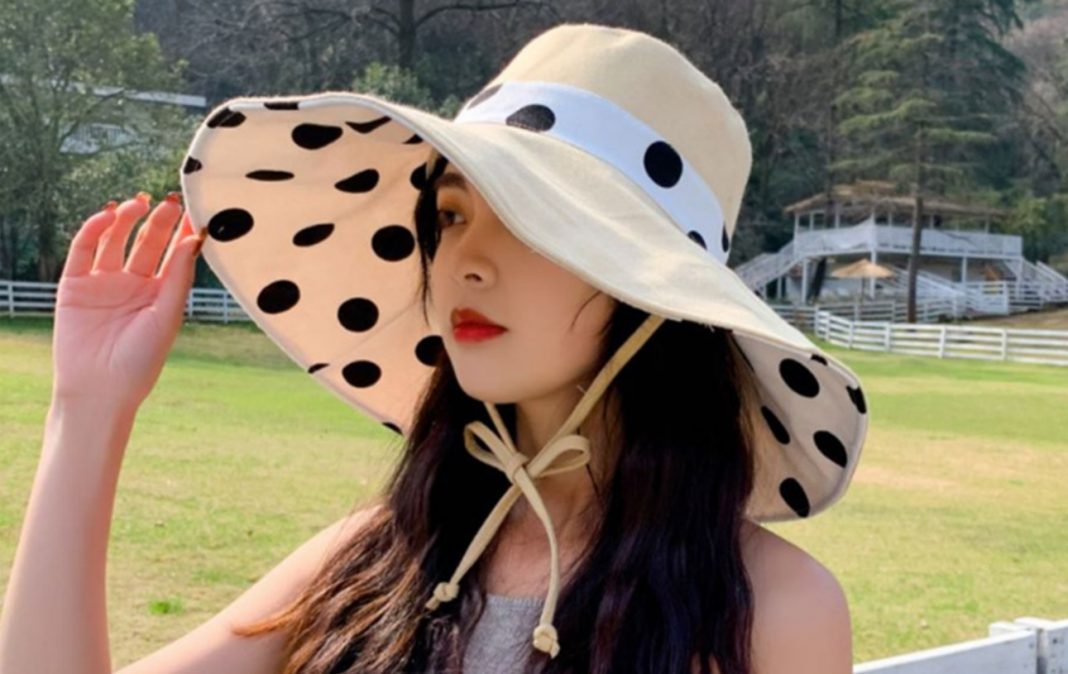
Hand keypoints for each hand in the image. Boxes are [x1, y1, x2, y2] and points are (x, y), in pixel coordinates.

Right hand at [51, 192, 205, 410]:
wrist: (99, 390)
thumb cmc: (141, 360)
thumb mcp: (167, 316)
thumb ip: (179, 277)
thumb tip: (195, 239)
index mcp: (160, 292)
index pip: (173, 254)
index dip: (181, 232)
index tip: (193, 210)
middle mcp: (133, 283)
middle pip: (146, 243)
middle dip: (157, 221)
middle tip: (168, 201)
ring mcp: (103, 282)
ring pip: (115, 240)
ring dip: (126, 219)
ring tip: (139, 202)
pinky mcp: (74, 284)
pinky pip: (83, 250)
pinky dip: (93, 229)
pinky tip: (108, 215)